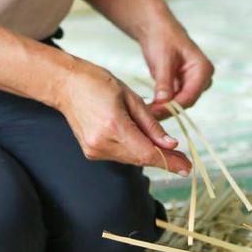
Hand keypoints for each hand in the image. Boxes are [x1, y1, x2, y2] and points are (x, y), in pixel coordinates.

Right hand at [57, 58, 192, 174]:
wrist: (65, 85)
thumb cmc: (98, 83)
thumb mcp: (131, 97)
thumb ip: (151, 124)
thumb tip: (171, 145)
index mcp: (114, 126)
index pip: (147, 153)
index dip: (169, 162)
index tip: (187, 168)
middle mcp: (102, 143)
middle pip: (140, 159)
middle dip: (164, 159)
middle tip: (183, 160)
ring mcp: (94, 150)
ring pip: (131, 159)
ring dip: (149, 155)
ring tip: (165, 148)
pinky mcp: (91, 152)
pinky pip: (120, 156)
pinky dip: (134, 151)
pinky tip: (141, 142)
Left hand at [138, 17, 213, 116]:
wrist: (157, 29)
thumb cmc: (162, 38)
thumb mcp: (163, 58)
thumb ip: (164, 81)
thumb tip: (164, 102)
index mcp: (203, 69)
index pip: (190, 96)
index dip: (172, 106)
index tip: (154, 113)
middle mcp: (202, 79)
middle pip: (185, 102)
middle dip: (167, 109)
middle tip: (147, 116)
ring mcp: (193, 84)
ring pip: (179, 104)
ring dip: (163, 109)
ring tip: (145, 113)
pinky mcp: (182, 87)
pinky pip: (173, 100)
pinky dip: (161, 104)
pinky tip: (148, 108)